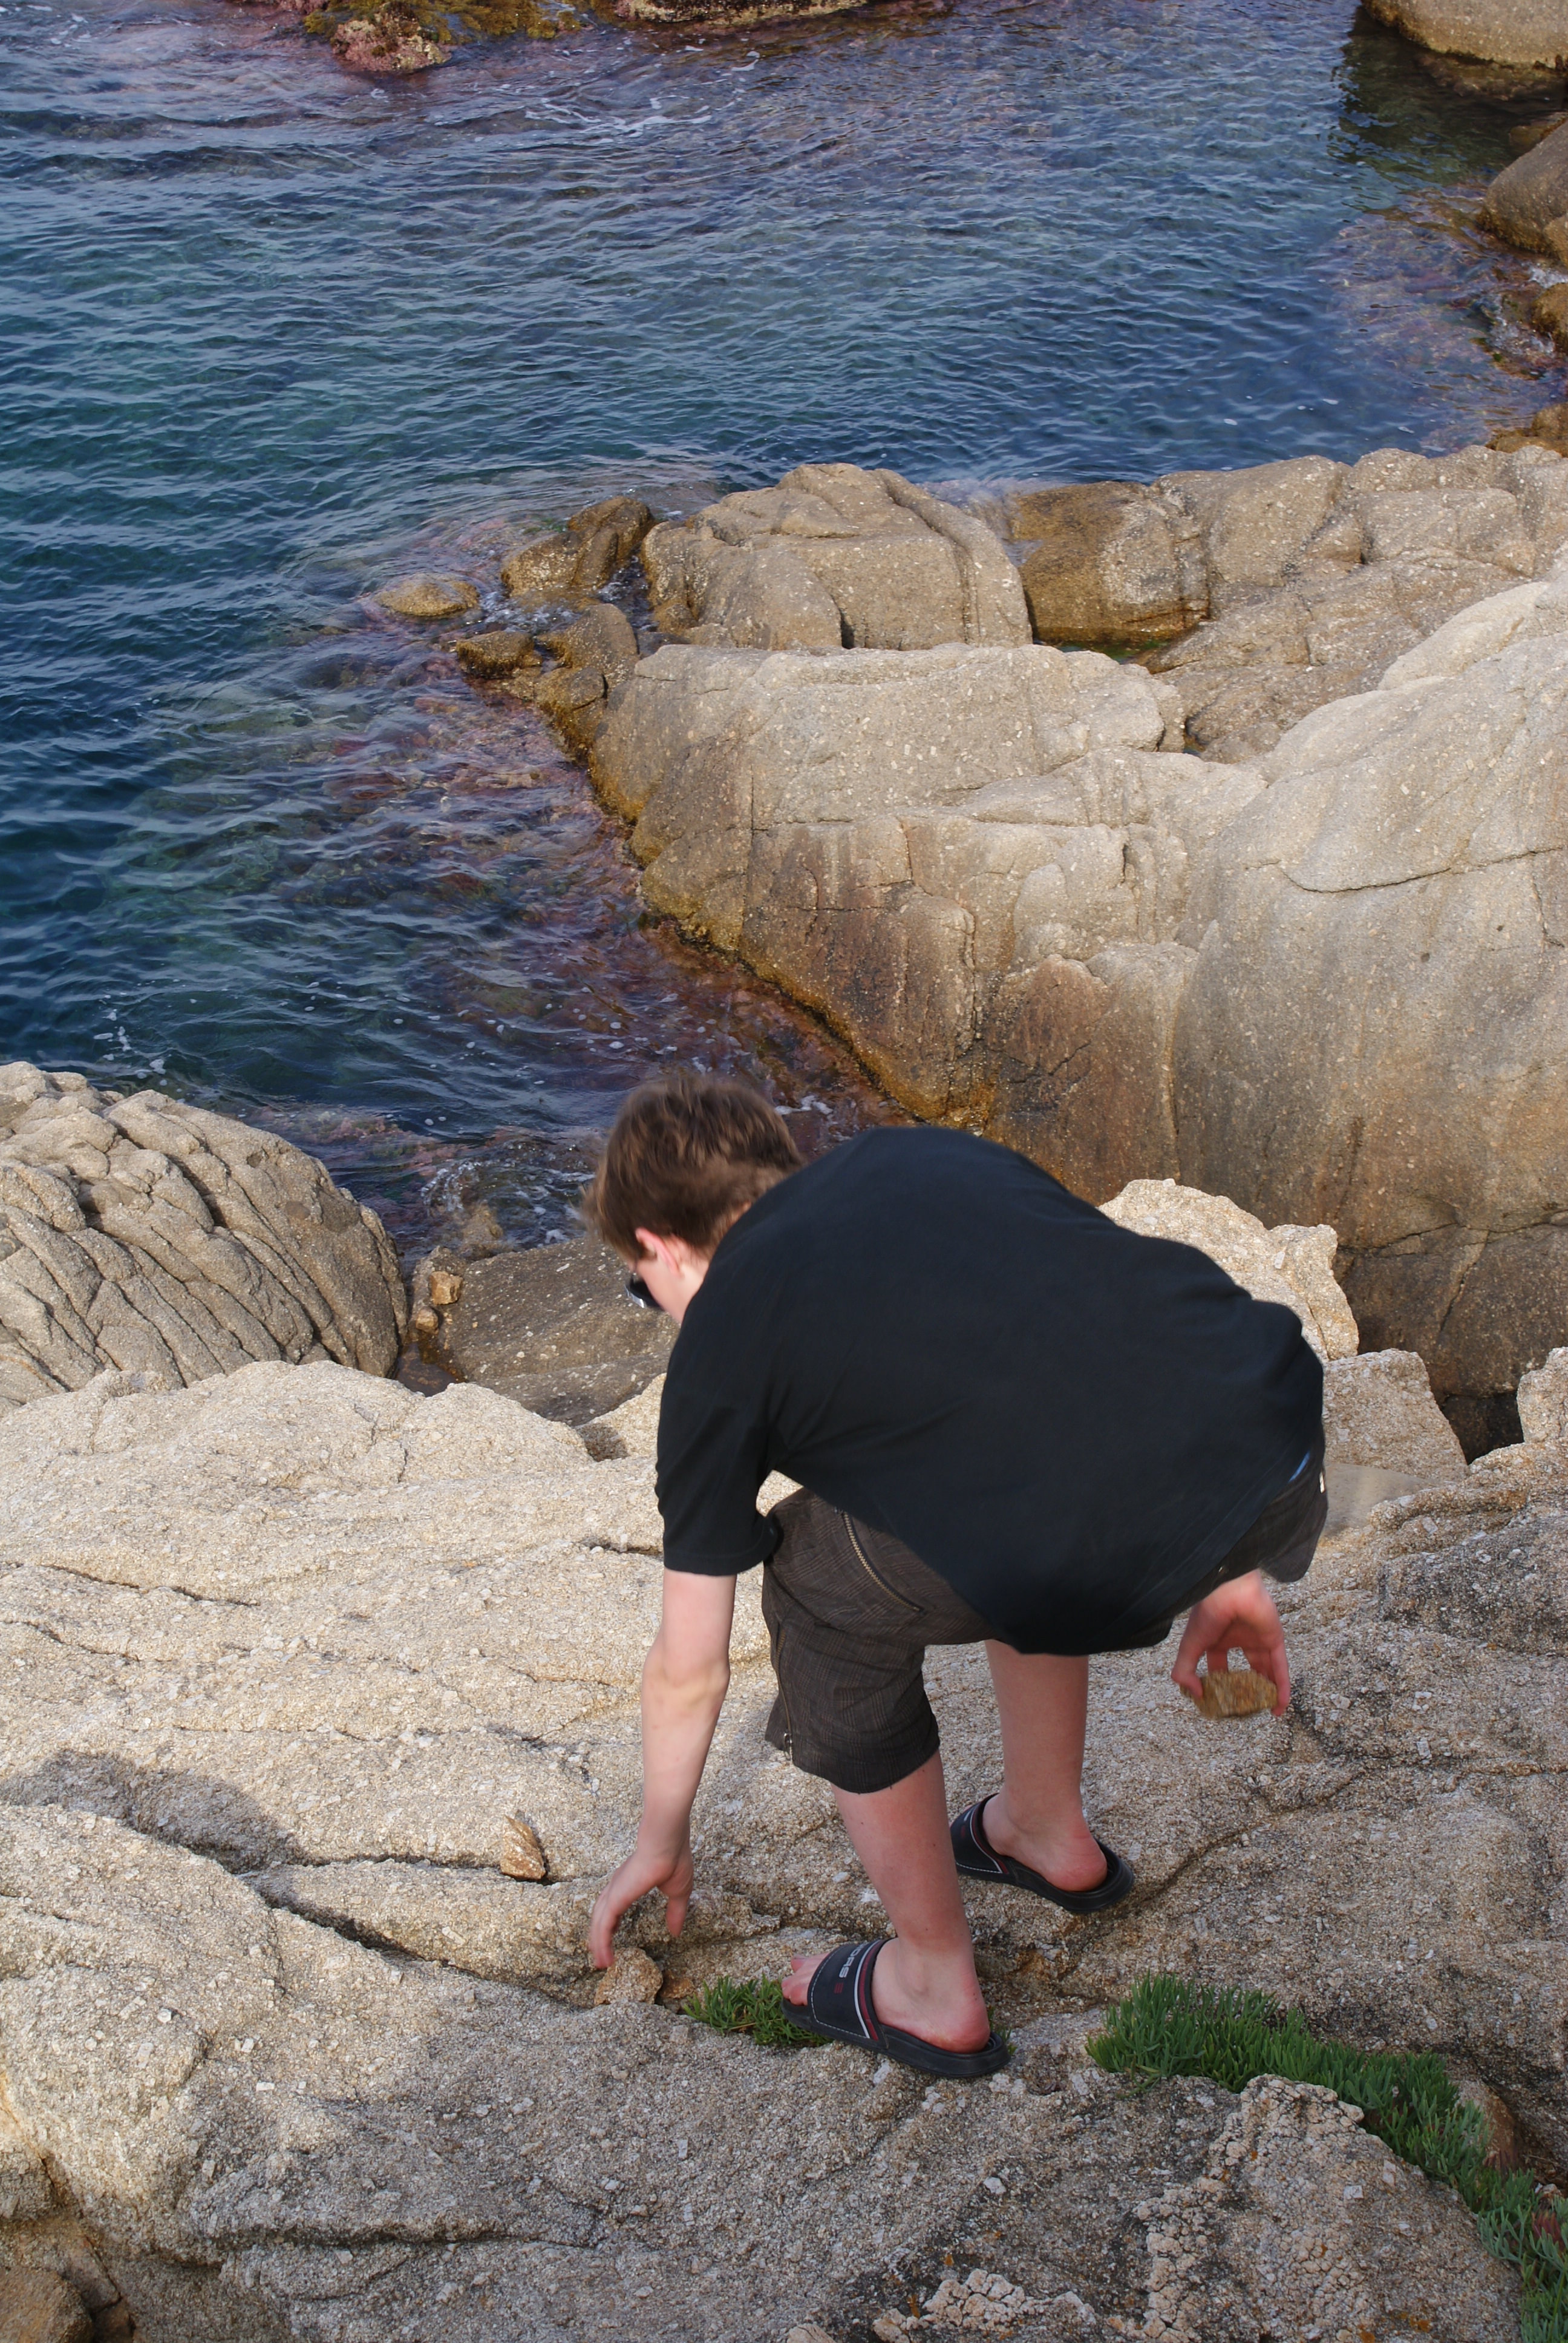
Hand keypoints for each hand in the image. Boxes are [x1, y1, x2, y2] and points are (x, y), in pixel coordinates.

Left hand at [588, 1836, 694, 1970]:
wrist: (667, 1841)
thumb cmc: (674, 1858)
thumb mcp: (679, 1892)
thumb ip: (675, 1912)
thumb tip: (676, 1932)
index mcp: (629, 1882)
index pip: (613, 1904)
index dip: (611, 1920)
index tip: (611, 1934)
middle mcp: (617, 1887)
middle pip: (600, 1915)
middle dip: (598, 1936)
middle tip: (600, 1955)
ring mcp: (614, 1892)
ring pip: (599, 1923)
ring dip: (598, 1944)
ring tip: (601, 1963)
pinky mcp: (615, 1899)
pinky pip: (603, 1927)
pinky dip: (602, 1943)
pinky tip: (605, 1958)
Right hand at [1171, 1569, 1289, 1710]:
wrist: (1229, 1588)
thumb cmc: (1208, 1611)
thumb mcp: (1190, 1644)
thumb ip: (1184, 1670)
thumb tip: (1195, 1694)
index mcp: (1218, 1639)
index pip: (1219, 1666)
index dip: (1219, 1684)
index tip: (1219, 1703)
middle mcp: (1239, 1640)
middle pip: (1246, 1670)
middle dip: (1247, 1690)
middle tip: (1246, 1710)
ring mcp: (1258, 1640)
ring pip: (1266, 1670)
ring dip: (1267, 1691)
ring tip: (1267, 1712)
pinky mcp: (1275, 1640)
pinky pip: (1281, 1667)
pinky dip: (1282, 1687)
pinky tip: (1280, 1706)